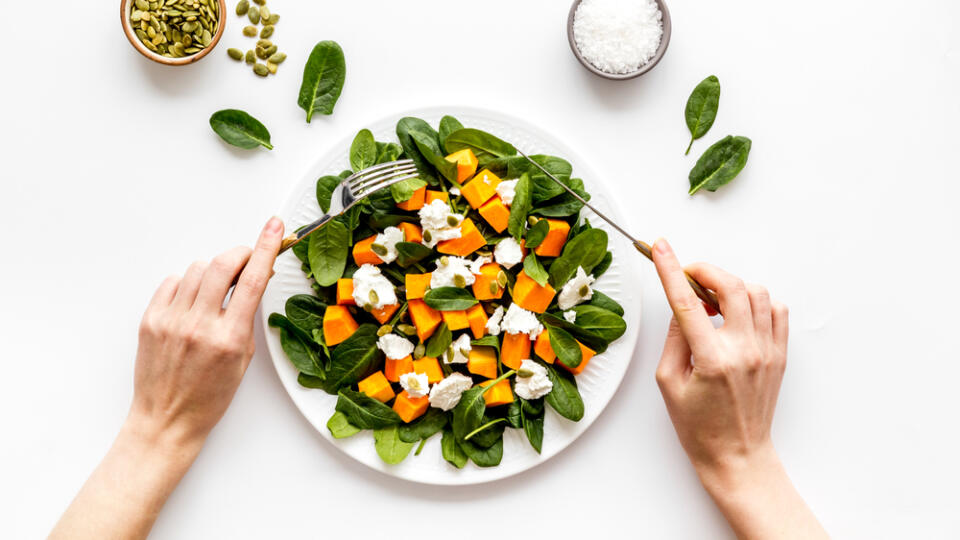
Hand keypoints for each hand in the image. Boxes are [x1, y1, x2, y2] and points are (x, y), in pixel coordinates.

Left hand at [131, 216, 284, 445]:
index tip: (275, 227)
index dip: (266, 247)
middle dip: (240, 254)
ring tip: (216, 291)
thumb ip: (247, 317)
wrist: (167, 419)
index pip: (252, 280)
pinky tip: (193, 301)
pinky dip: (187, 283)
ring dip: (213, 271)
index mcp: (228, 338)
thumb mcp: (243, 358)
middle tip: (247, 259)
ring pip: (197, 269)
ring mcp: (171, 321)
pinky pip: (172, 282)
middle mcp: (198, 326)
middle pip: (222, 264)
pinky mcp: (150, 320)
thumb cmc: (209, 396)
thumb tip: (253, 280)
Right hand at [651, 238, 826, 538]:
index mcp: (712, 360)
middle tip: (689, 275)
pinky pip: (776, 310)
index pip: (687, 302)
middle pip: (731, 286)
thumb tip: (682, 308)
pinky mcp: (780, 355)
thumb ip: (674, 340)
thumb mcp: (669, 384)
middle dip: (706, 270)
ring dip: (731, 286)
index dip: (671, 270)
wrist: (737, 456)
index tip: (662, 248)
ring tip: (713, 300)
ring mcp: (767, 351)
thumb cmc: (699, 427)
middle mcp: (744, 351)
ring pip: (757, 293)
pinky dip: (757, 302)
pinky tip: (738, 314)